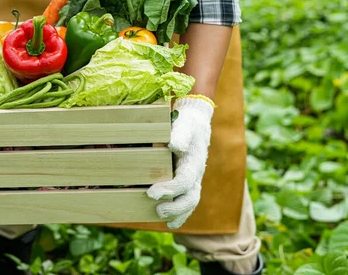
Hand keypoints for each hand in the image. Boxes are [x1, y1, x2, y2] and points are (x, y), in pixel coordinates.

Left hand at [147, 96, 214, 228]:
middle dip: (175, 207)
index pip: (184, 181)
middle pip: (191, 198)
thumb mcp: (184, 124)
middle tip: (157, 210)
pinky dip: (180, 214)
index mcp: (193, 162)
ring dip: (177, 213)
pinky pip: (187, 202)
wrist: (196, 125)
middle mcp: (196, 174)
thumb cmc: (187, 124)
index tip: (151, 193)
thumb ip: (180, 134)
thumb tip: (173, 146)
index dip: (170, 189)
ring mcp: (194, 181)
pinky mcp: (188, 184)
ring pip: (190, 203)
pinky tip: (169, 222)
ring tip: (160, 217)